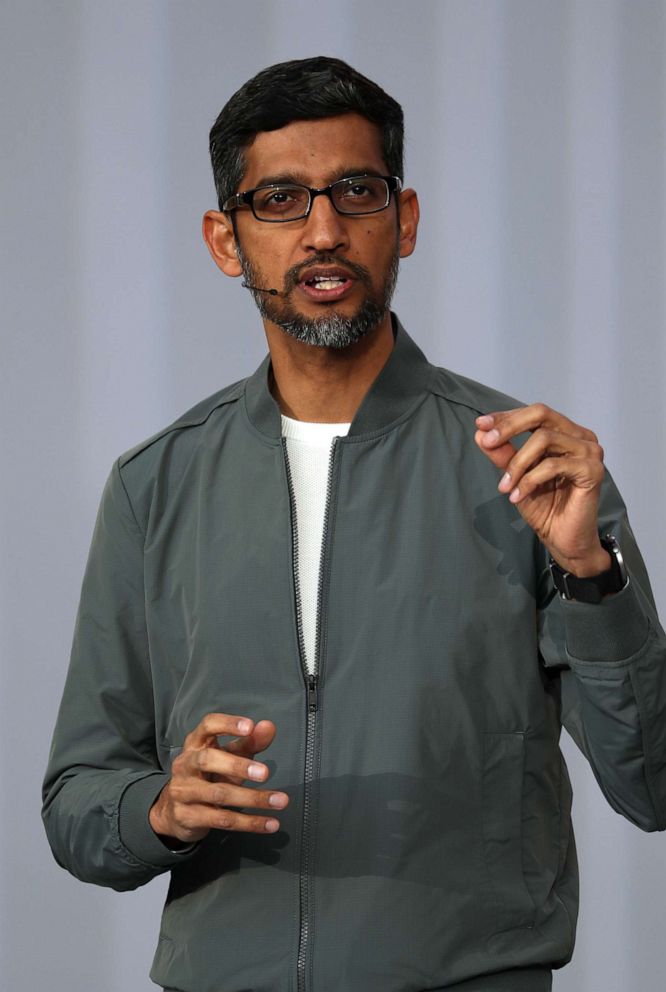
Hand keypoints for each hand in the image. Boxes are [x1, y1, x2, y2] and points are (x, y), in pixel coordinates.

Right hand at [149, 713, 287, 844]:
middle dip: (237, 766)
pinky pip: (222, 820)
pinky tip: (270, 823)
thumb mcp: (229, 756)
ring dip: (253, 798)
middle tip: (265, 773)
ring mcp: (183, 791)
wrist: (175, 811)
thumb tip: (268, 727)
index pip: (208, 725)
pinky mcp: (187, 817)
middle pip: (208, 760)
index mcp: (196, 743)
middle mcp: (185, 764)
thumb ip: (250, 742)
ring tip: (280, 800)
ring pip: (219, 794)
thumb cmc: (209, 775)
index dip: (228, 724)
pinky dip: (250, 822)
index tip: (250, 727)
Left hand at [474, 403, 610, 576]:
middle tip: (488, 443)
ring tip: (504, 487)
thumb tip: (480, 433)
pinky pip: (553, 465)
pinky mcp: (593, 470)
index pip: (534, 413)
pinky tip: (518, 496)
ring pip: (544, 439)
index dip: (506, 417)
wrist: (562, 538)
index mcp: (565, 433)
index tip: (479, 425)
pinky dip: (529, 480)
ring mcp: (590, 451)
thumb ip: (502, 454)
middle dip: (509, 427)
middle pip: (541, 414)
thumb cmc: (544, 506)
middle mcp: (581, 436)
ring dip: (517, 463)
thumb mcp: (515, 476)